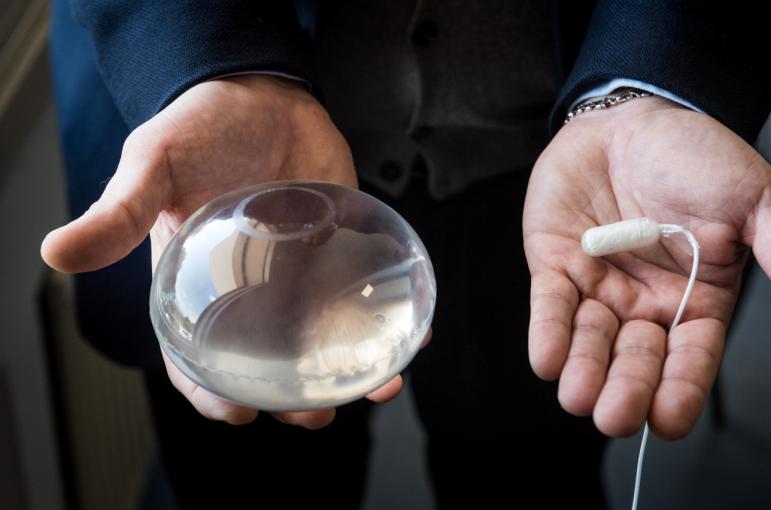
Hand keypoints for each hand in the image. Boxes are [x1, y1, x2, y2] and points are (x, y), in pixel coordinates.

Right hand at [41, 75, 405, 426]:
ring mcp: (300, 275)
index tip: (239, 411)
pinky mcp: (341, 251)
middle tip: (317, 416)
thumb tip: (57, 254)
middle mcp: (252, 291)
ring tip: (378, 389)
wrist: (261, 89)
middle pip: (270, 362)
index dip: (210, 392)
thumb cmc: (199, 128)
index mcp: (199, 285)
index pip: (196, 357)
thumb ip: (120, 213)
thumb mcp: (153, 167)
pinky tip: (416, 332)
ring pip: (324, 339)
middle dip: (294, 399)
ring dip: (351, 370)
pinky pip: (364, 295)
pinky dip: (388, 318)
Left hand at [523, 97, 770, 438]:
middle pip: (636, 360)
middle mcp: (645, 305)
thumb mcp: (755, 203)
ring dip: (583, 370)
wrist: (636, 116)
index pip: (691, 357)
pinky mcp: (557, 266)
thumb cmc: (699, 159)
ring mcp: (599, 288)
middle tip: (616, 417)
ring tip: (578, 396)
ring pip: (590, 342)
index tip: (669, 421)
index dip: (681, 389)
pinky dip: (548, 332)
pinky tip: (546, 359)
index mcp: (697, 301)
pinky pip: (551, 305)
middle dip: (626, 390)